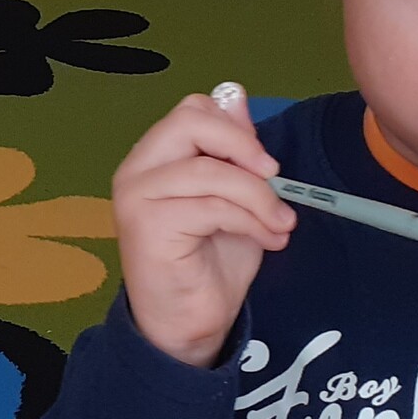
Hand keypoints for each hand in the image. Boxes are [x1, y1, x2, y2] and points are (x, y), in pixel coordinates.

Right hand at [111, 86, 293, 369]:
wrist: (189, 325)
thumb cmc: (210, 263)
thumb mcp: (234, 198)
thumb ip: (234, 152)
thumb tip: (235, 93)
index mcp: (155, 157)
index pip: (192, 110)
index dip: (235, 128)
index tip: (266, 164)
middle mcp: (136, 169)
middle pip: (190, 122)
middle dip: (243, 146)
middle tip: (274, 176)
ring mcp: (137, 196)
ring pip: (212, 171)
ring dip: (259, 198)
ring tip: (281, 225)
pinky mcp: (148, 225)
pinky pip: (213, 206)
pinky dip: (252, 221)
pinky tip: (268, 241)